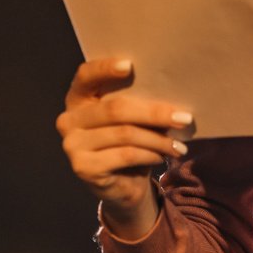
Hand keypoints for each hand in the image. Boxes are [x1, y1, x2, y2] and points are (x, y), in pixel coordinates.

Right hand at [55, 58, 193, 235]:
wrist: (123, 186)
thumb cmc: (129, 145)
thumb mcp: (131, 120)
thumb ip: (136, 104)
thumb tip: (170, 100)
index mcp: (77, 100)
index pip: (85, 76)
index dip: (105, 68)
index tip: (130, 66)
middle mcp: (68, 120)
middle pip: (115, 109)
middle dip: (154, 113)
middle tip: (184, 118)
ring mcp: (72, 145)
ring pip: (125, 134)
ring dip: (158, 139)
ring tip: (179, 145)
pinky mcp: (83, 167)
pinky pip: (125, 155)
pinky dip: (150, 154)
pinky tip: (163, 156)